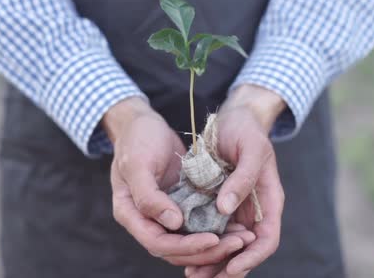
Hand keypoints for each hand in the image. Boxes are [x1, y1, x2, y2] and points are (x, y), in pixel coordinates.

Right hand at [104, 97, 253, 264]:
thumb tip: (173, 223)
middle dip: (207, 251)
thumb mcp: (137, 163)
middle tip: (238, 243)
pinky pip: (198, 224)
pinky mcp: (180, 205)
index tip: (212, 239)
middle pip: (176, 250)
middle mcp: (147, 220)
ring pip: (189, 241)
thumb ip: (148, 196)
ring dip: (216, 244)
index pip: (157, 242)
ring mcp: (164, 213)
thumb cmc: (136, 139)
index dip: (185, 246)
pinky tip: (237, 226)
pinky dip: (216, 228)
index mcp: (130, 214)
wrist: (143, 122)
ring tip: (242, 238)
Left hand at [186, 85, 285, 276]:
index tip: (232, 267)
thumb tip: (226, 209)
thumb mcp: (251, 149)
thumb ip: (243, 179)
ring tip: (192, 274)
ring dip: (212, 261)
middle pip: (246, 250)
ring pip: (227, 244)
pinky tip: (184, 252)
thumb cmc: (246, 130)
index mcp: (269, 200)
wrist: (232, 118)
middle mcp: (253, 209)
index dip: (251, 257)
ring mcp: (236, 208)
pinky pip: (212, 230)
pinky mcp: (217, 203)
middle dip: (227, 267)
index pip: (267, 239)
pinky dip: (202, 244)